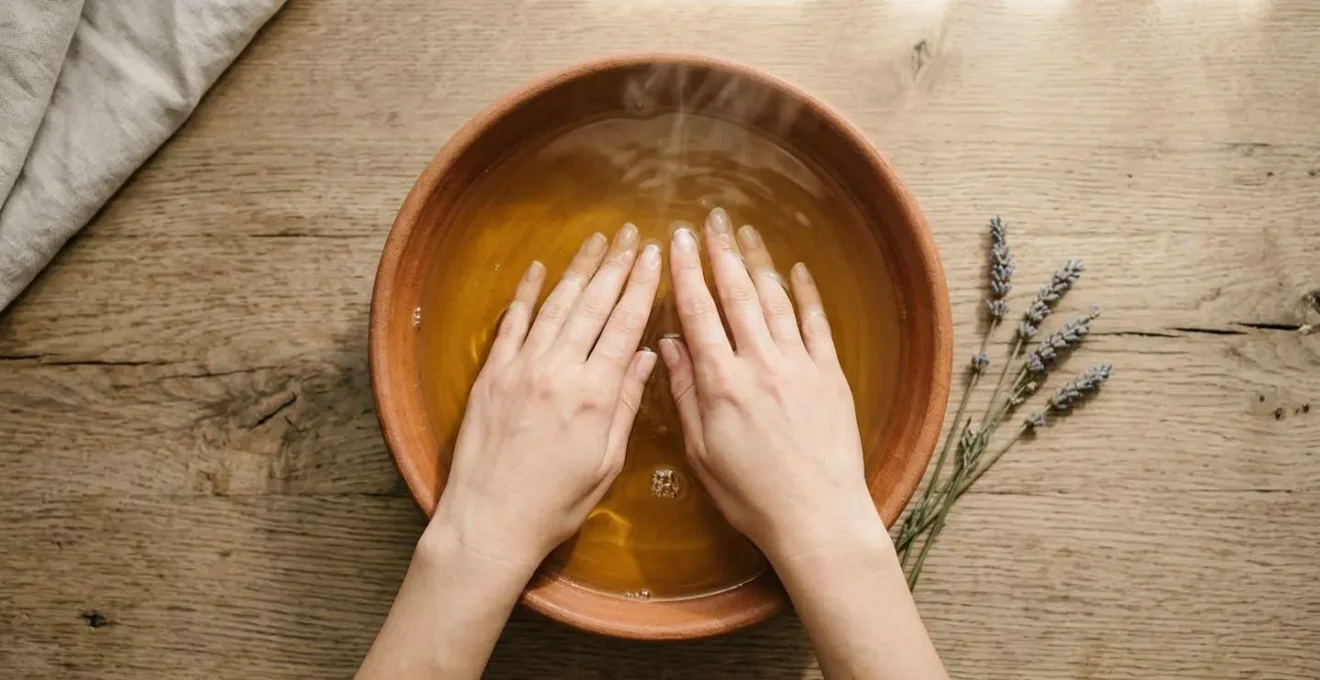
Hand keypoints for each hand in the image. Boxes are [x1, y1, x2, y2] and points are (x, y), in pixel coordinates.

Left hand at [432, 225, 661, 570]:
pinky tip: (538, 269)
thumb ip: (626, 404)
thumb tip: (645, 357)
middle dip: (617, 266)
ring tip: (598, 241)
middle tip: (633, 234)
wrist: (490, 521)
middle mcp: (558, 371)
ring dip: (579, 269)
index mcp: (595, 394)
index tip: (655, 257)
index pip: (624, 325)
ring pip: (556, 305)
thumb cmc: (555, 503)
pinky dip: (526, 294)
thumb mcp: (606, 461)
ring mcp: (521, 369)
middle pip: (593, 305)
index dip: (642, 286)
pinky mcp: (492, 376)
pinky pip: (512, 323)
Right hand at [658, 208, 881, 561]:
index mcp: (721, 383)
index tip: (675, 241)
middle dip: (720, 252)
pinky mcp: (831, 375)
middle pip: (736, 294)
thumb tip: (668, 346)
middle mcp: (760, 363)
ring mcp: (799, 365)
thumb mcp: (702, 450)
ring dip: (758, 262)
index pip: (698, 312)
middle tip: (710, 219)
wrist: (816, 516)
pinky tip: (796, 270)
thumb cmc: (751, 495)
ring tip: (744, 232)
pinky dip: (805, 293)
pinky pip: (816, 323)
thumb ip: (685, 393)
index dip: (685, 272)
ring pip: (775, 299)